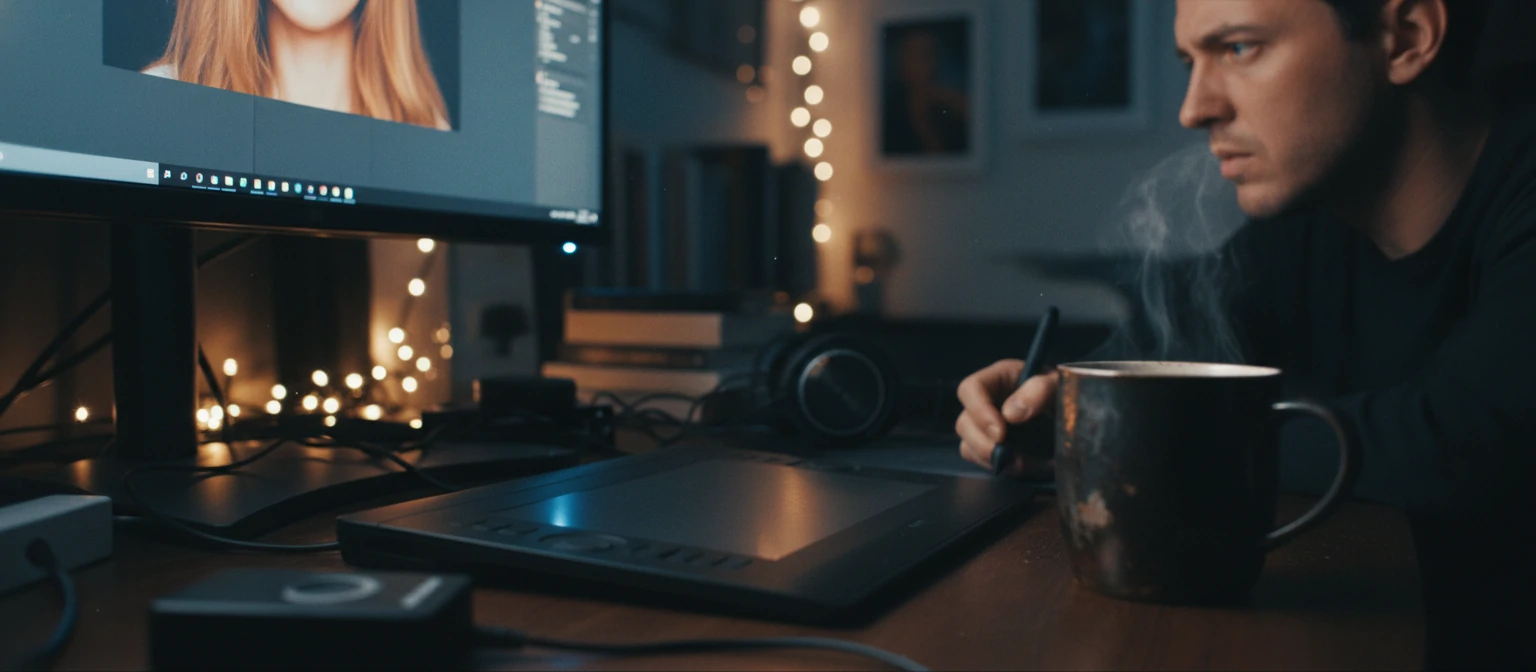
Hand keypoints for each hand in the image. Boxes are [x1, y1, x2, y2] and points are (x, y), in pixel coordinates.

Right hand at [955, 359, 1057, 476]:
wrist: (1081, 418)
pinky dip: (997, 466)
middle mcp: (987, 402)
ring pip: (967, 444)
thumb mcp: (1059, 385)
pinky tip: (1020, 465)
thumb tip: (1010, 414)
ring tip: (1019, 463)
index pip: (971, 389)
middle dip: (982, 442)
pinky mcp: (993, 447)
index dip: (979, 411)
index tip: (1001, 433)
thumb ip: (1039, 391)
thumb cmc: (1068, 393)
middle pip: (964, 422)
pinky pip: (980, 460)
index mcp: (999, 378)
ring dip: (988, 457)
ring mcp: (987, 427)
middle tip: (1006, 454)